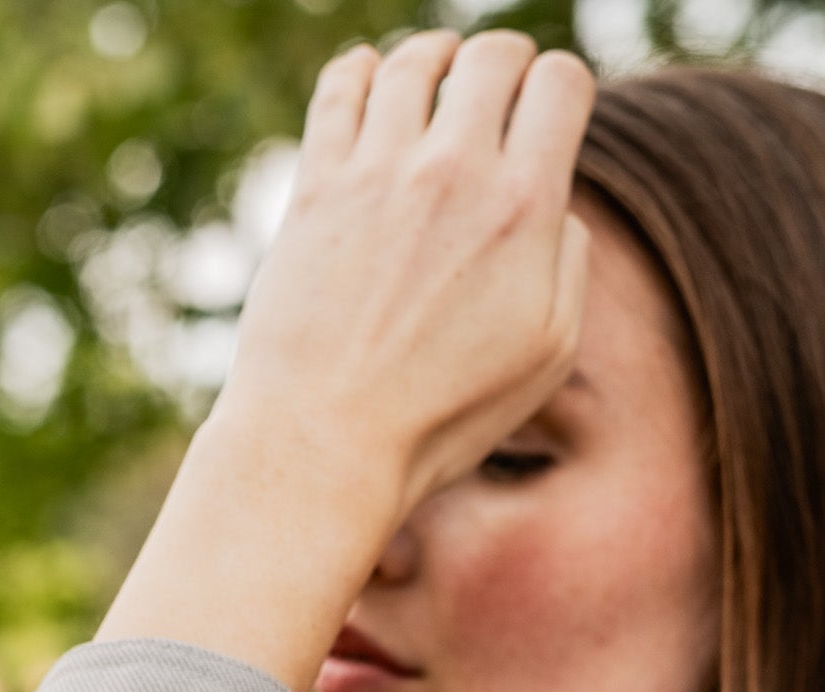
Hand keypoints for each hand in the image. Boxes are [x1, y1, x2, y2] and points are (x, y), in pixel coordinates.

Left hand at [92, 30, 595, 691]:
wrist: (325, 445)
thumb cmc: (440, 418)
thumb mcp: (545, 355)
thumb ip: (567, 262)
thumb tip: (553, 205)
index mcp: (524, 210)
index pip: (562, 82)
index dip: (562, 88)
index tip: (547, 114)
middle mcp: (453, 174)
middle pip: (493, 55)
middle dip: (505, 63)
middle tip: (496, 92)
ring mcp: (377, 175)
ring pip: (414, 62)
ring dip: (433, 59)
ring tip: (434, 77)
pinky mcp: (315, 188)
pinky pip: (339, 87)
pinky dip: (359, 70)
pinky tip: (368, 82)